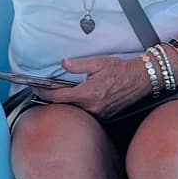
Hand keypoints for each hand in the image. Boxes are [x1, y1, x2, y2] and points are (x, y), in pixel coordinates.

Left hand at [33, 55, 151, 116]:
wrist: (141, 79)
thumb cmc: (121, 70)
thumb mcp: (97, 62)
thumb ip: (78, 64)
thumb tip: (63, 64)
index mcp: (88, 93)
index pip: (59, 96)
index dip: (44, 92)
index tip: (37, 88)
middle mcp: (92, 107)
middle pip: (65, 106)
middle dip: (53, 98)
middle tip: (45, 89)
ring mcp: (99, 113)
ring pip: (76, 111)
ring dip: (67, 103)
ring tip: (61, 92)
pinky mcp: (105, 116)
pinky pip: (87, 113)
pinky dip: (80, 106)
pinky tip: (79, 98)